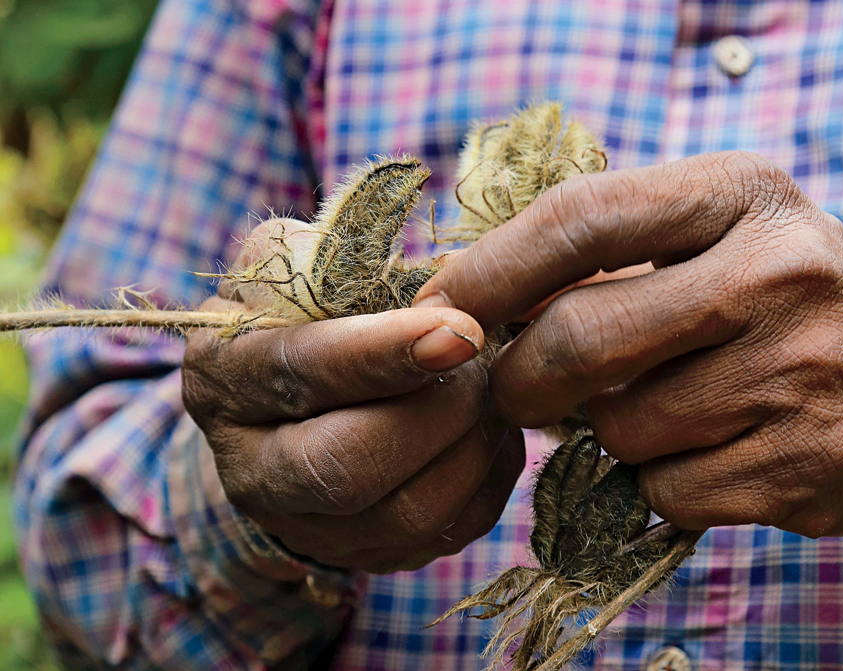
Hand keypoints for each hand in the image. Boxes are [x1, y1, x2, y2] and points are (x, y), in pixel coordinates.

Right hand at [182, 219, 524, 572]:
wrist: (289, 407)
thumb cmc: (304, 318)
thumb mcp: (295, 267)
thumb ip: (334, 257)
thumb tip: (431, 278)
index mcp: (221, 379)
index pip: (299, 372)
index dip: (383, 353)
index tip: (462, 328)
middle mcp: (250, 469)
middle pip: (346, 466)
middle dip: (437, 409)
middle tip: (485, 357)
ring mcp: (309, 528)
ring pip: (408, 511)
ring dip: (473, 443)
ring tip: (494, 387)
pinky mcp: (369, 556)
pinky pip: (449, 531)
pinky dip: (489, 476)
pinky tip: (493, 427)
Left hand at [414, 151, 842, 537]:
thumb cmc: (782, 303)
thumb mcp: (719, 240)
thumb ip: (612, 256)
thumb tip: (474, 303)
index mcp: (743, 194)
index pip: (582, 217)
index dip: (491, 269)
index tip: (439, 307)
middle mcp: (782, 272)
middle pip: (582, 335)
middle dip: (522, 379)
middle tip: (515, 392)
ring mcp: (804, 370)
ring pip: (622, 428)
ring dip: (609, 434)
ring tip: (656, 411)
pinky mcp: (811, 462)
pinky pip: (668, 491)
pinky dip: (659, 484)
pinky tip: (702, 455)